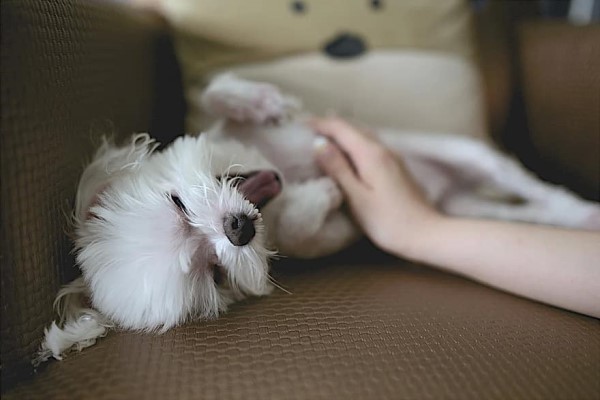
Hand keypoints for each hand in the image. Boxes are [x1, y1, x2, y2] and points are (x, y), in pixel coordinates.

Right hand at [311, 117, 439, 255]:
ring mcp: (392, 157)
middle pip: (352, 127)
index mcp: (371, 153)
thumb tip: (319, 144)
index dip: (318, 124)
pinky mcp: (396, 168)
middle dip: (328, 126)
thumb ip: (338, 169)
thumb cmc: (388, 221)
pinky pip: (370, 146)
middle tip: (305, 132)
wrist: (426, 235)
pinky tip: (346, 155)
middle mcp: (383, 149)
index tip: (298, 126)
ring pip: (363, 135)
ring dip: (342, 134)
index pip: (341, 127)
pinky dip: (353, 144)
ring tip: (321, 140)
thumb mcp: (357, 197)